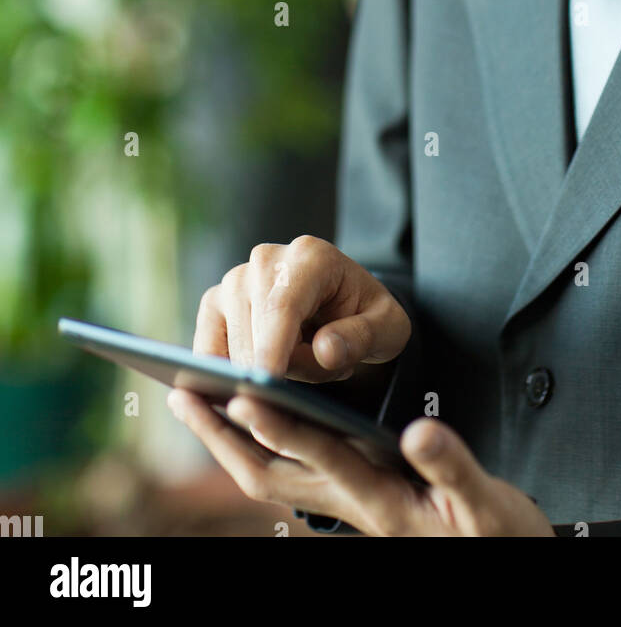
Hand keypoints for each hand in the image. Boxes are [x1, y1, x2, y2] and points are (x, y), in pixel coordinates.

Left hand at [167, 391, 555, 536]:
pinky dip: (257, 444)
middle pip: (271, 474)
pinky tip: (243, 420)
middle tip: (181, 396)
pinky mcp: (352, 499)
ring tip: (193, 401)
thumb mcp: (485, 502)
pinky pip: (288, 473)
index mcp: (382, 498)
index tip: (245, 395)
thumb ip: (451, 466)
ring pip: (271, 477)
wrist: (501, 562)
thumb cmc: (497, 535)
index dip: (284, 427)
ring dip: (226, 442)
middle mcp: (352, 504)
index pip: (324, 457)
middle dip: (223, 437)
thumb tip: (418, 431)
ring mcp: (346, 505)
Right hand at [192, 236, 410, 380]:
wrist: (345, 304)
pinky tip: (258, 386)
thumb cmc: (367, 317)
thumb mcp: (389, 329)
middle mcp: (265, 260)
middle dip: (282, 373)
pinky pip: (208, 352)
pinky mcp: (215, 303)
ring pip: (231, 348)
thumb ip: (362, 338)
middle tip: (323, 376)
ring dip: (264, 374)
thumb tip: (325, 350)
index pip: (283, 306)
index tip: (267, 385)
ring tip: (304, 367)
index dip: (273, 348)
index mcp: (310, 257)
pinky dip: (228, 376)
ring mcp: (234, 279)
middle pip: (254, 333)